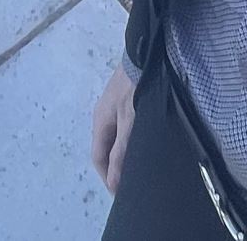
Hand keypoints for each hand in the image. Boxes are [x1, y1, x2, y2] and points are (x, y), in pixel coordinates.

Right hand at [90, 59, 137, 191]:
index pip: (98, 158)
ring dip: (126, 153)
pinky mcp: (130, 100)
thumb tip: (113, 183)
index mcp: (100, 122)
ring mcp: (116, 107)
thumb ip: (121, 151)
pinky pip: (127, 127)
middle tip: (134, 180)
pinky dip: (133, 140)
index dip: (107, 177)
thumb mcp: (128, 122)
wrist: (145, 54)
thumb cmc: (134, 89)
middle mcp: (105, 116)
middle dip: (117, 166)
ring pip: (118, 138)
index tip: (121, 192)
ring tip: (142, 164)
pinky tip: (147, 142)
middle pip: (107, 149)